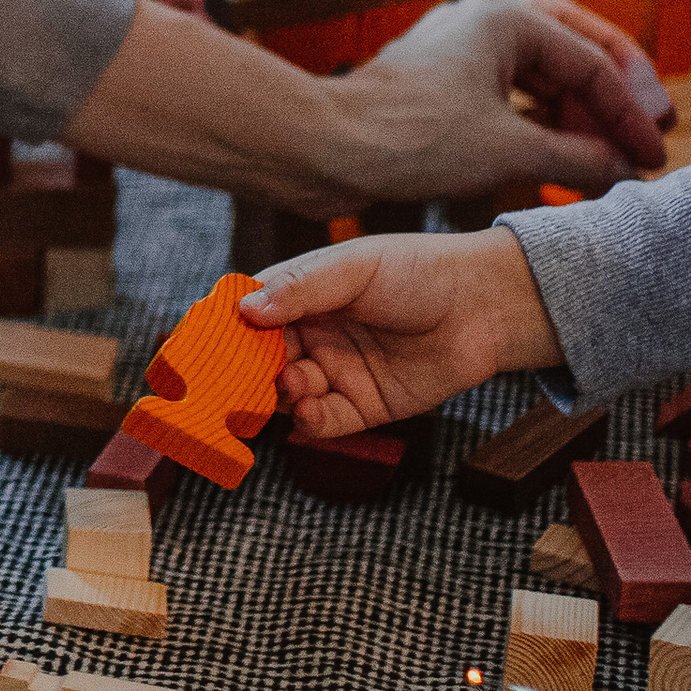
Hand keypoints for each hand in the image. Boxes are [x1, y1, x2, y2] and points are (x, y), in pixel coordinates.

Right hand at [240, 226, 562, 434]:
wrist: (485, 305)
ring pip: (288, 395)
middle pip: (261, 362)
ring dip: (280, 396)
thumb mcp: (354, 268)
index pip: (250, 316)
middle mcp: (313, 336)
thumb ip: (300, 288)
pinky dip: (310, 421)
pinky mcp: (364, 407)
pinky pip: (325, 422)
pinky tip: (309, 410)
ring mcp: (337, 372)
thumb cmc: (419, 271)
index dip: (227, 330)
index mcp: (303, 296)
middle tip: (234, 382)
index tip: (204, 345)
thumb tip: (245, 309)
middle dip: (246, 374)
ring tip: (290, 386)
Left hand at [322, 0, 671, 202]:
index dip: (631, 114)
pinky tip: (561, 156)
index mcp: (507, 18)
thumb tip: (625, 169)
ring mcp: (460, 46)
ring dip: (577, 112)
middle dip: (614, 96)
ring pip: (541, 72)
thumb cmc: (408, 139)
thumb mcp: (508, 151)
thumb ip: (578, 158)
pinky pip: (509, 92)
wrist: (324, 149)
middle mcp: (485, 18)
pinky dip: (540, 122)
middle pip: (575, 50)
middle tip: (649, 134)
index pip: (594, 64)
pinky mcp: (441, 79)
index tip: (655, 155)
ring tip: (609, 155)